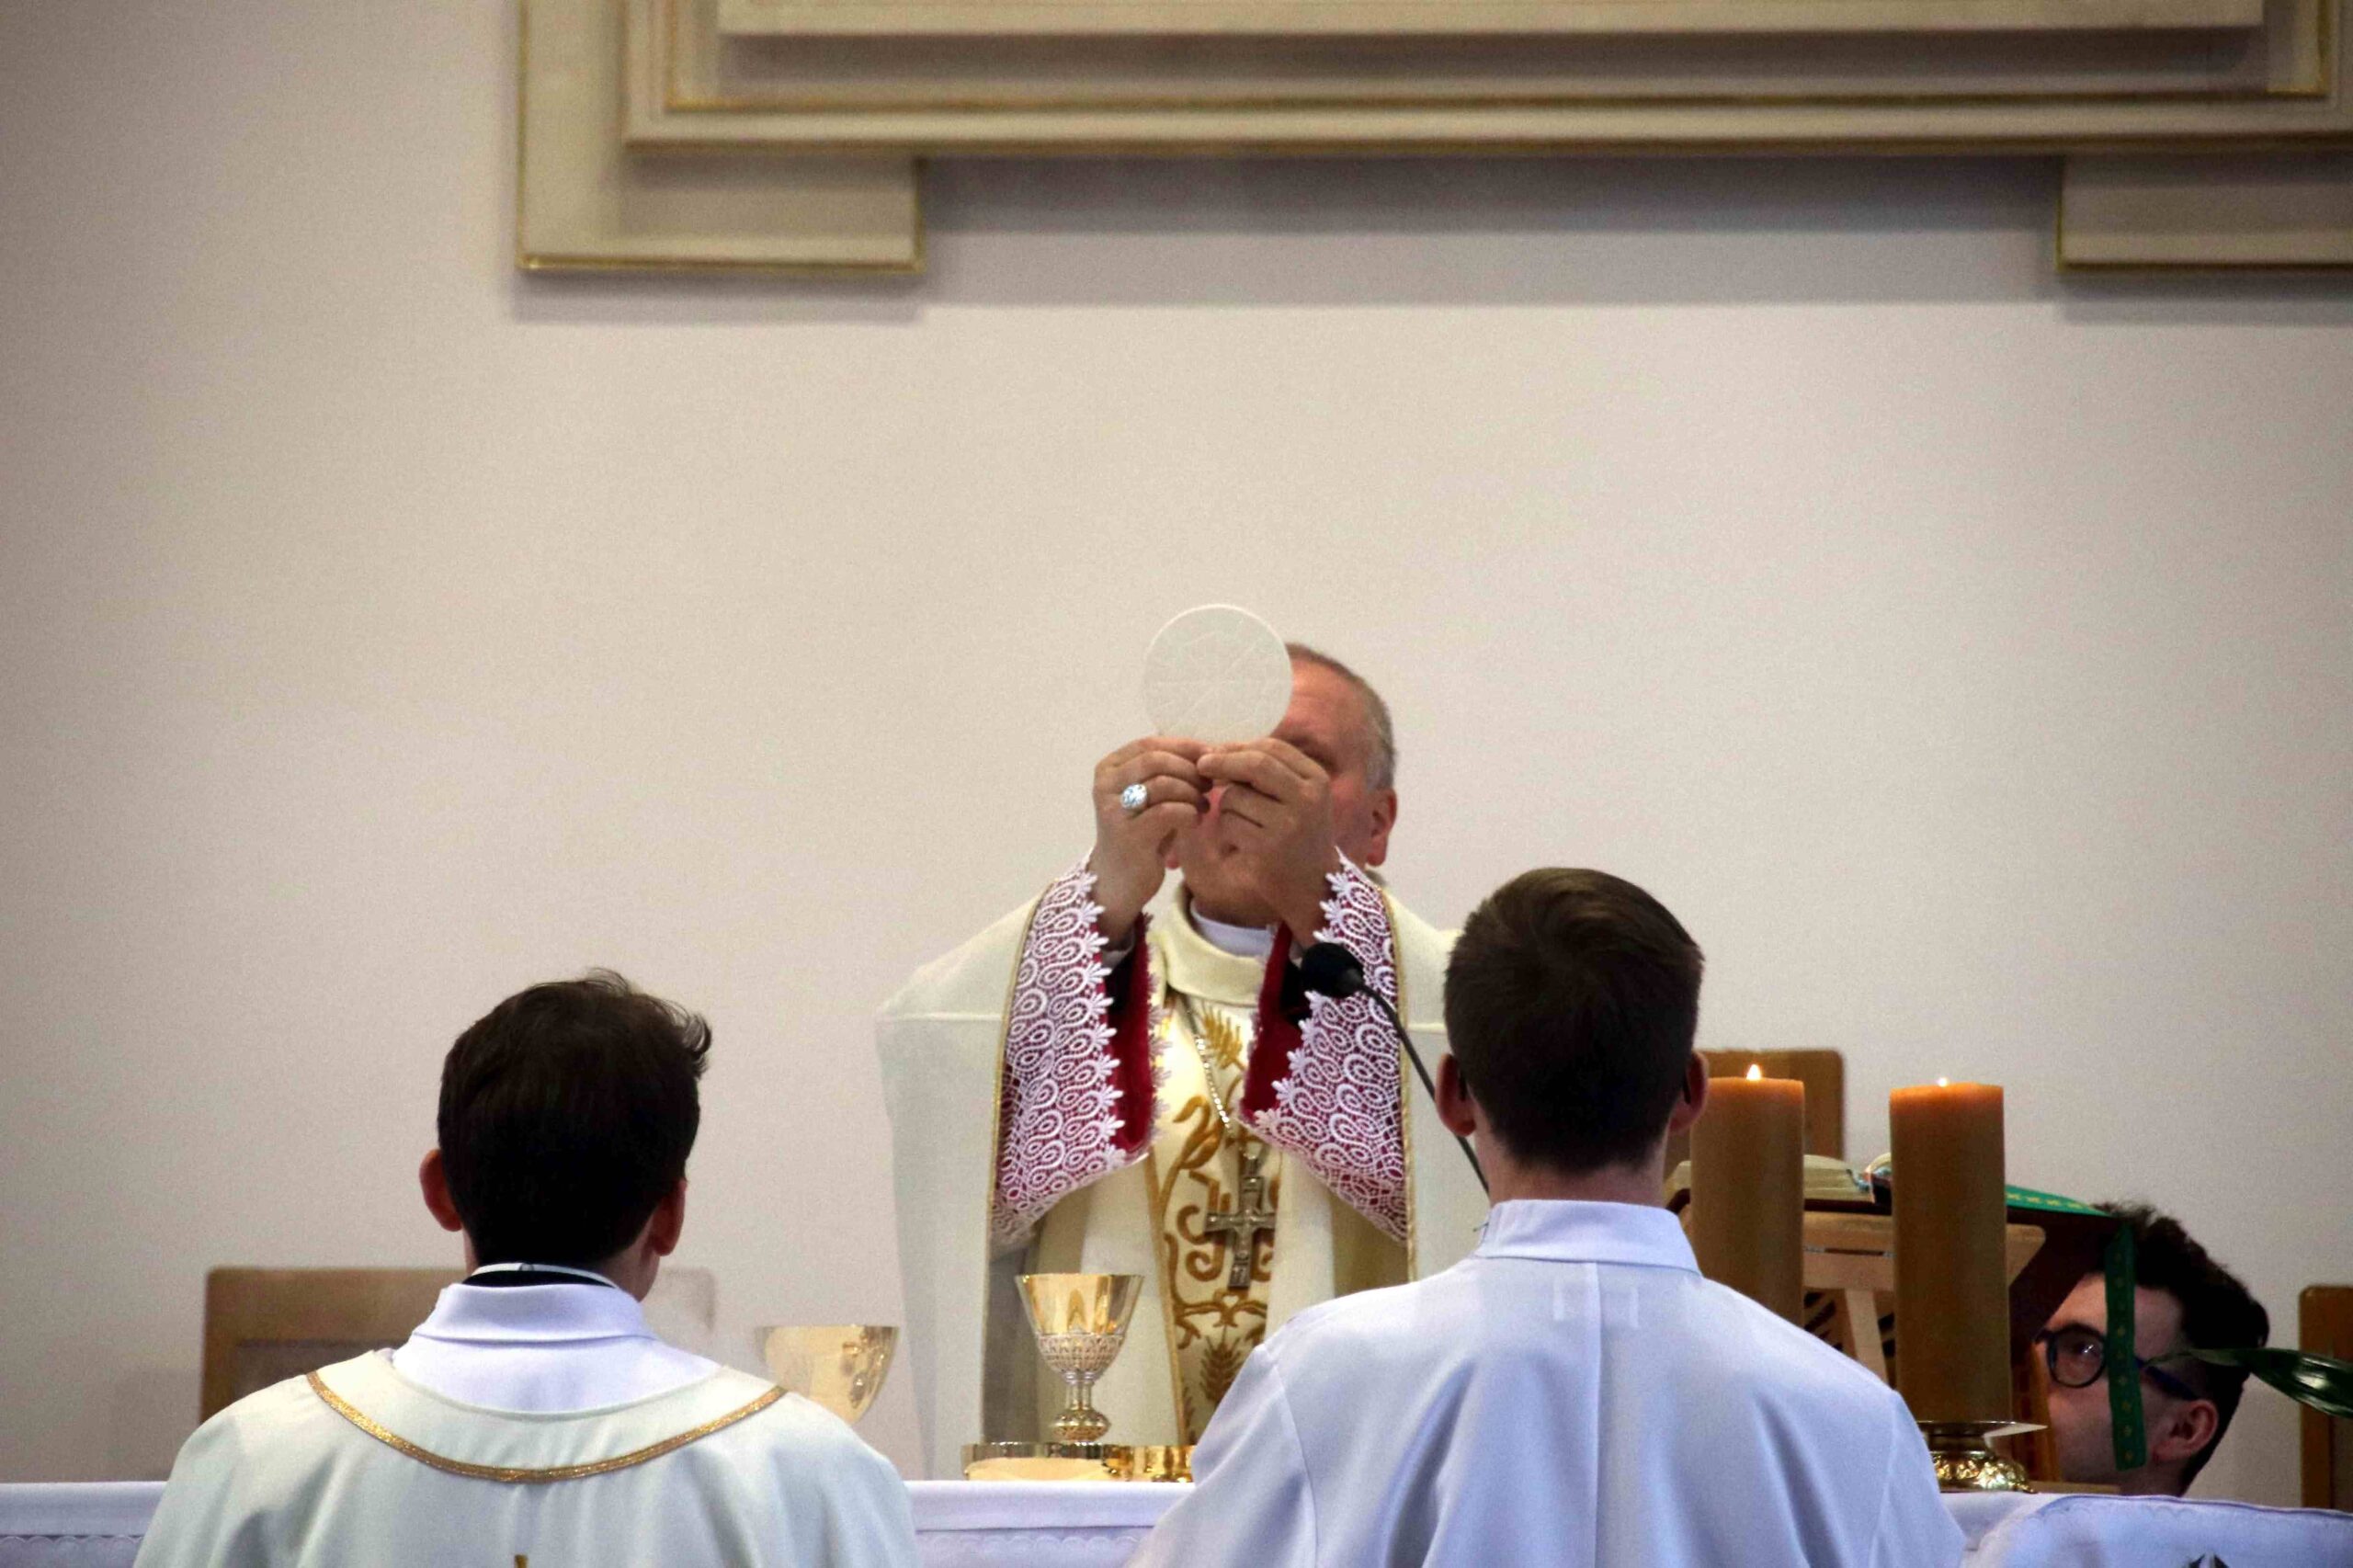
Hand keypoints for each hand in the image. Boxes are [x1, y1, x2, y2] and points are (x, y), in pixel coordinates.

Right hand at [1089, 737, 1208, 944]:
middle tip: (1210, 784)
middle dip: (1190, 769)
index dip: (1185, 747)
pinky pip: (1167, 811)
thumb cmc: (1142, 834)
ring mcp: (1113, 810)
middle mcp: (1105, 785)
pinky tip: (1195, 821)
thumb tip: (1211, 750)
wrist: (1120, 881)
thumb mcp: (1152, 796)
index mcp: (1109, 768)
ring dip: (1192, 792)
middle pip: (1156, 759)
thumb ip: (1170, 771)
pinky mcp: (1128, 835)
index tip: (1212, 758)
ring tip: (1203, 805)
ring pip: (1163, 783)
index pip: (1150, 743)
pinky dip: (1189, 812)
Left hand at [1197, 738, 1339, 942]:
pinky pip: (1229, 823)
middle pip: (1254, 764)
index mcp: (1316, 779)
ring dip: (1226, 805)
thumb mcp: (1298, 797)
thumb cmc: (1300, 835)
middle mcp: (1307, 798)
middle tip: (1202, 766)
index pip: (1272, 747)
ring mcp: (1290, 823)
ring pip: (1236, 796)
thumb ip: (1268, 772)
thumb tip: (1217, 749)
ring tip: (1243, 822)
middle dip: (1223, 762)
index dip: (1238, 746)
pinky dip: (1226, 828)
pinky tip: (1242, 840)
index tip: (1216, 751)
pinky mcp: (1269, 848)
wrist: (1315, 886)